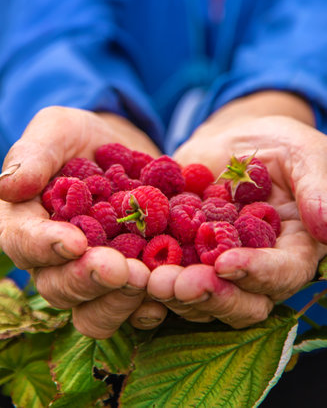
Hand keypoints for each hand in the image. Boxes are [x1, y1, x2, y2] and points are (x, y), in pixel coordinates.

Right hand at [0, 106, 166, 337]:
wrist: (122, 153)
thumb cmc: (82, 140)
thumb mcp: (58, 131)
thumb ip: (34, 154)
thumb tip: (8, 186)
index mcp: (26, 223)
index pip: (23, 241)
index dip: (45, 246)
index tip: (75, 242)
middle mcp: (54, 260)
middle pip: (58, 286)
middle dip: (88, 280)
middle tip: (120, 269)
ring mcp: (92, 275)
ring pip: (92, 311)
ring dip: (118, 301)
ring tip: (146, 280)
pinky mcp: (126, 281)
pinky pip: (132, 310)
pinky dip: (147, 308)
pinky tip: (165, 295)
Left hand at [148, 93, 326, 327]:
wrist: (230, 142)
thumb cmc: (274, 143)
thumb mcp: (301, 153)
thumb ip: (317, 187)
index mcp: (291, 247)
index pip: (282, 272)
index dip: (257, 272)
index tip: (226, 262)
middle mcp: (255, 267)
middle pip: (240, 300)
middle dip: (209, 296)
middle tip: (175, 284)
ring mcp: (215, 265)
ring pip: (200, 297)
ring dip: (174, 293)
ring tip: (149, 280)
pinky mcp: (182, 255)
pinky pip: (167, 274)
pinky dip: (148, 276)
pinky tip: (129, 270)